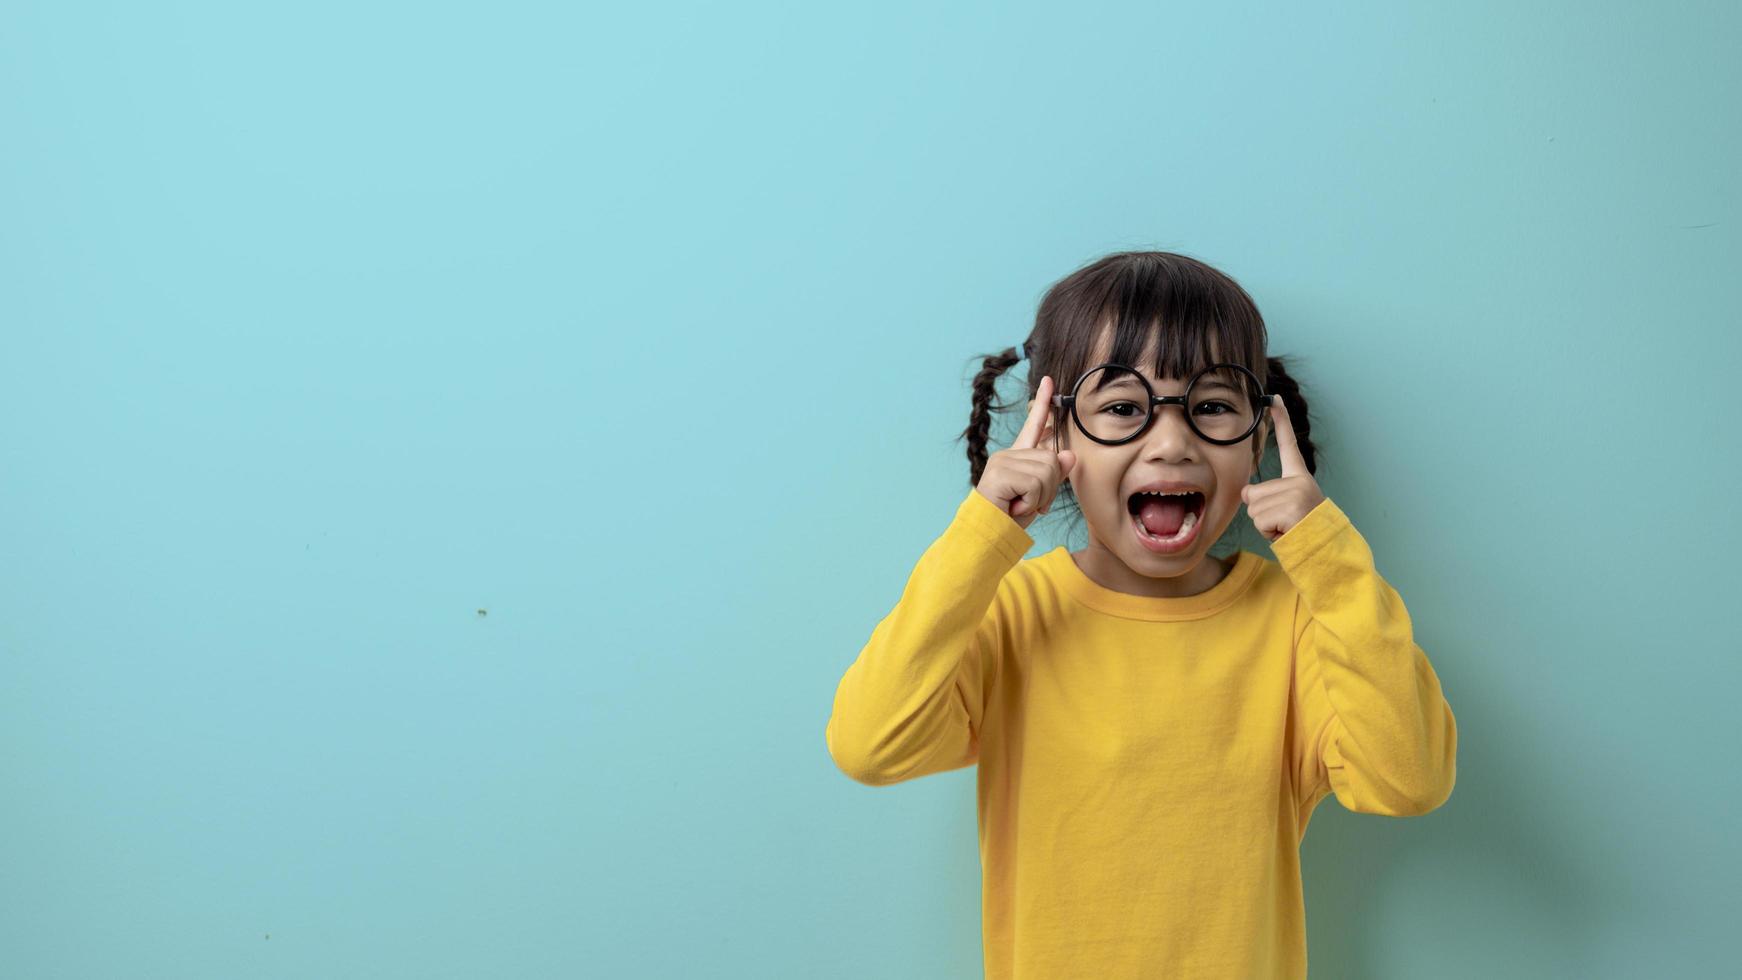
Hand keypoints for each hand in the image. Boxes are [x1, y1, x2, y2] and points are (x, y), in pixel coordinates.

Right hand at [975, 375, 1077, 530]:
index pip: (1033, 425)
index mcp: (1017, 456)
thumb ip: (1053, 475)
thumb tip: (1070, 455)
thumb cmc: (1010, 518)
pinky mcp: (1001, 472)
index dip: (1042, 403)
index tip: (1048, 380)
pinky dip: (1032, 502)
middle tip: (1029, 503)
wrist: (987, 535)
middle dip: (1049, 488)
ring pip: (1047, 472)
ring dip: (1040, 497)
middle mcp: (1008, 454)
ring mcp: (1003, 461)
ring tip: (1020, 505)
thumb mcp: (1039, 496)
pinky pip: (1036, 484)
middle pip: (1052, 460)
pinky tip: (1015, 506)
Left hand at [1241, 395, 1325, 542]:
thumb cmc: (1301, 531)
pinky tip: (1286, 532)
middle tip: (1283, 521)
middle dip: (1262, 512)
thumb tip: (1247, 493)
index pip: (1288, 444)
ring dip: (1265, 524)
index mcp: (1299, 477)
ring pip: (1254, 509)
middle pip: (1253, 493)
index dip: (1281, 420)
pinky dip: (1267, 532)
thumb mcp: (1285, 507)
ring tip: (1285, 528)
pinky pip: (1259, 521)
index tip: (1274, 398)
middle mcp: (1298, 481)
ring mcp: (1296, 493)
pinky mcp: (1292, 508)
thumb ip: (1267, 495)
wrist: (1324, 550)